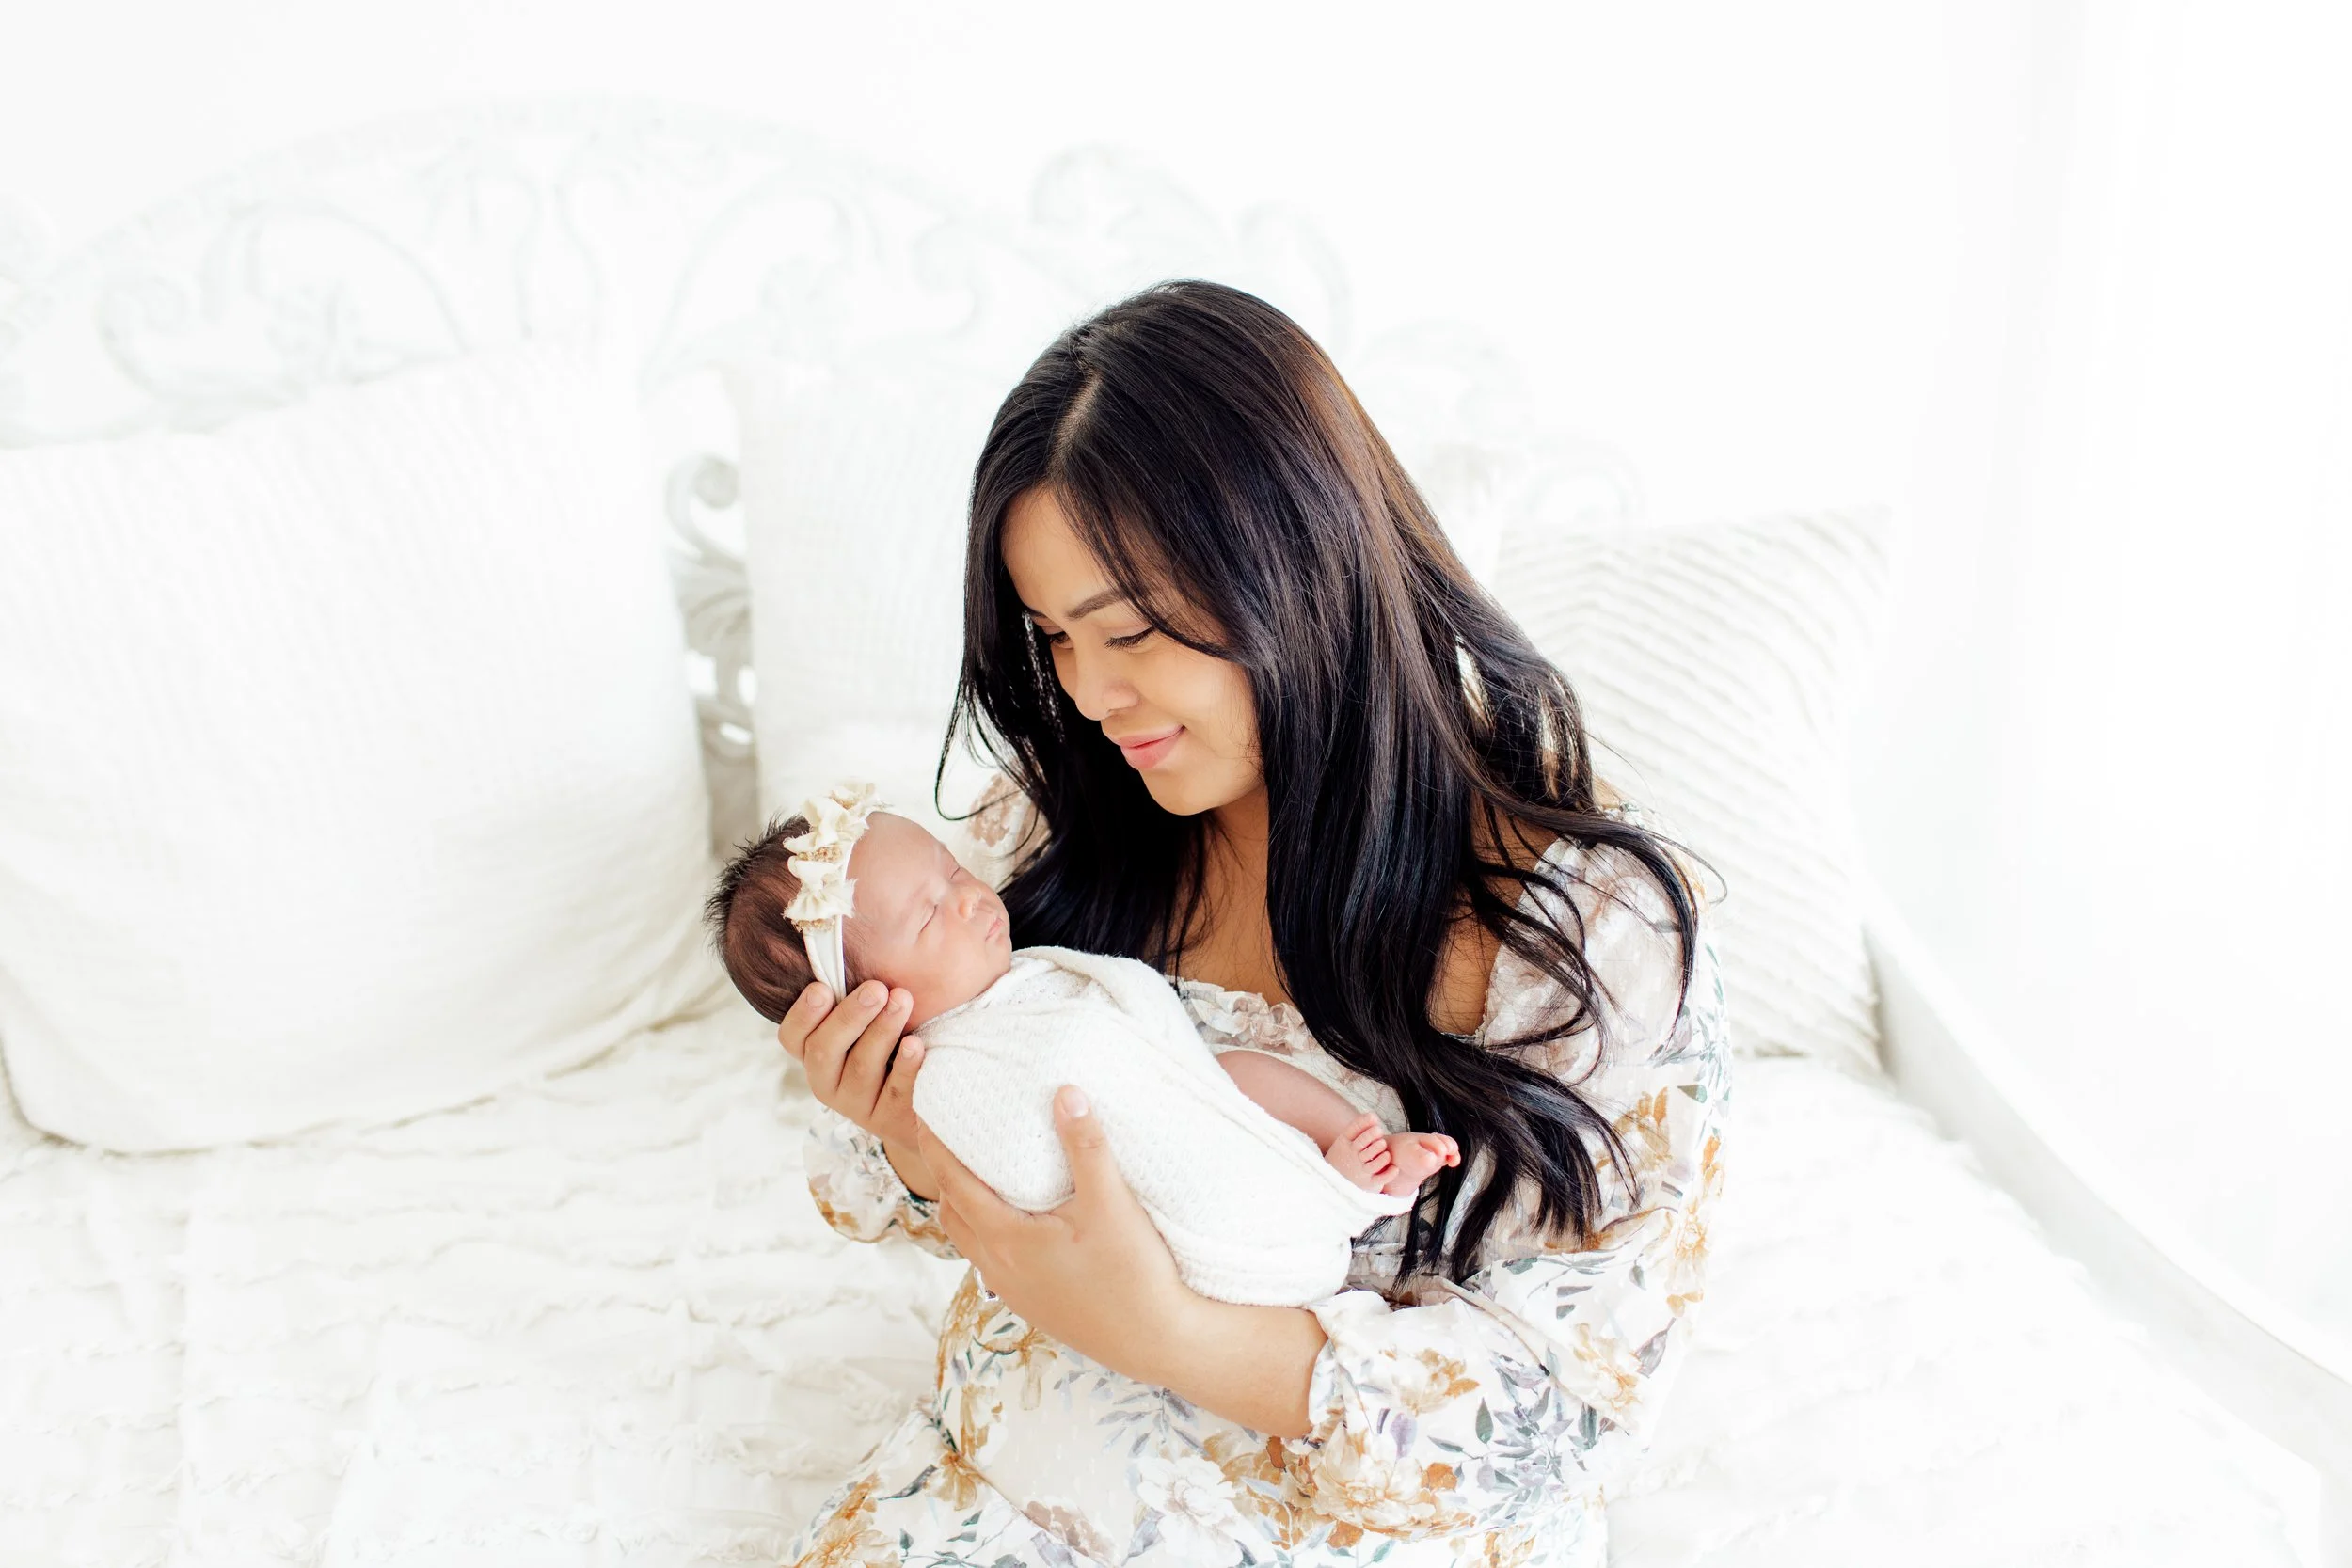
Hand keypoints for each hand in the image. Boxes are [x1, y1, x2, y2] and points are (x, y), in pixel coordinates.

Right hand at [777, 979, 933, 1194]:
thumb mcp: (872, 1018)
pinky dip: (905, 1065)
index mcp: (817, 1055)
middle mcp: (829, 1082)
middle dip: (849, 1016)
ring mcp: (859, 1104)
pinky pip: (896, 1090)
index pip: (792, 1039)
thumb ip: (861, 991)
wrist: (928, 1103)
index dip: (802, 1015)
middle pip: (824, 1051)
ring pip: (861, 1067)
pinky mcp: (892, 1118)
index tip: (821, 988)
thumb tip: (847, 936)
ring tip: (902, 1000)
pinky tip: (916, 1044)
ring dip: (881, 1030)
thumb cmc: (896, 1043)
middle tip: (876, 989)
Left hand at [917, 1086, 1196, 1381]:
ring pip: (971, 1239)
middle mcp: (998, 1267)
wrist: (1156, 1343)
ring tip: (986, 1172)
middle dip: (946, 1172)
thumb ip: (1086, 1146)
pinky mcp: (1033, 1303)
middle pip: (952, 1211)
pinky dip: (990, 1229)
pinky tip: (1022, 1218)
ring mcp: (1013, 1291)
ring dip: (968, 1204)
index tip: (924, 1111)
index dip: (935, 1144)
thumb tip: (1065, 1092)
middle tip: (953, 1135)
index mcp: (1006, 1238)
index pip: (952, 1182)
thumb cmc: (1133, 1274)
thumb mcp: (1112, 1203)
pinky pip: (993, 1259)